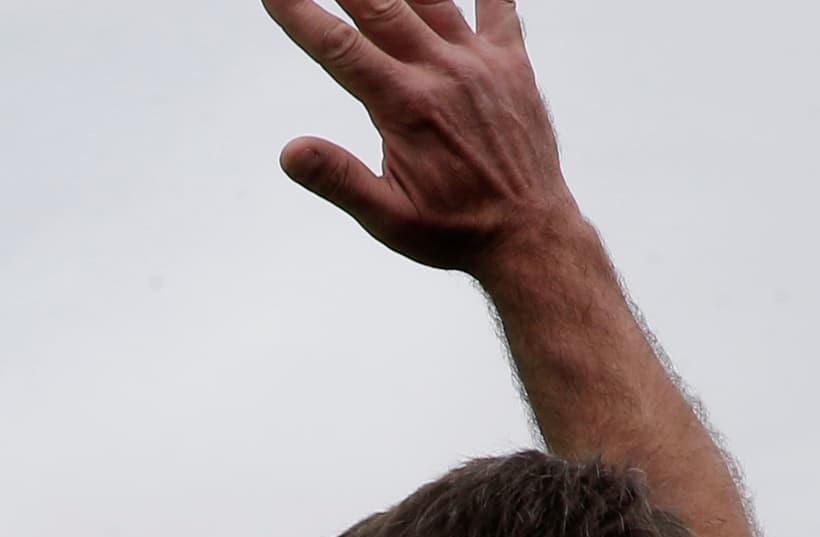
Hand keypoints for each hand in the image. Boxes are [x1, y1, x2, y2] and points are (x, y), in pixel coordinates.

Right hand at [260, 0, 583, 276]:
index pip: (338, 48)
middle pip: (381, 6)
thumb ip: (338, 179)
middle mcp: (442, 72)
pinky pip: (497, 5)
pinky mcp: (512, 61)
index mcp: (405, 107)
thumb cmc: (454, 229)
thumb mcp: (387, 217)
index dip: (300, 14)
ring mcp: (480, 61)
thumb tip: (289, 152)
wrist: (530, 232)